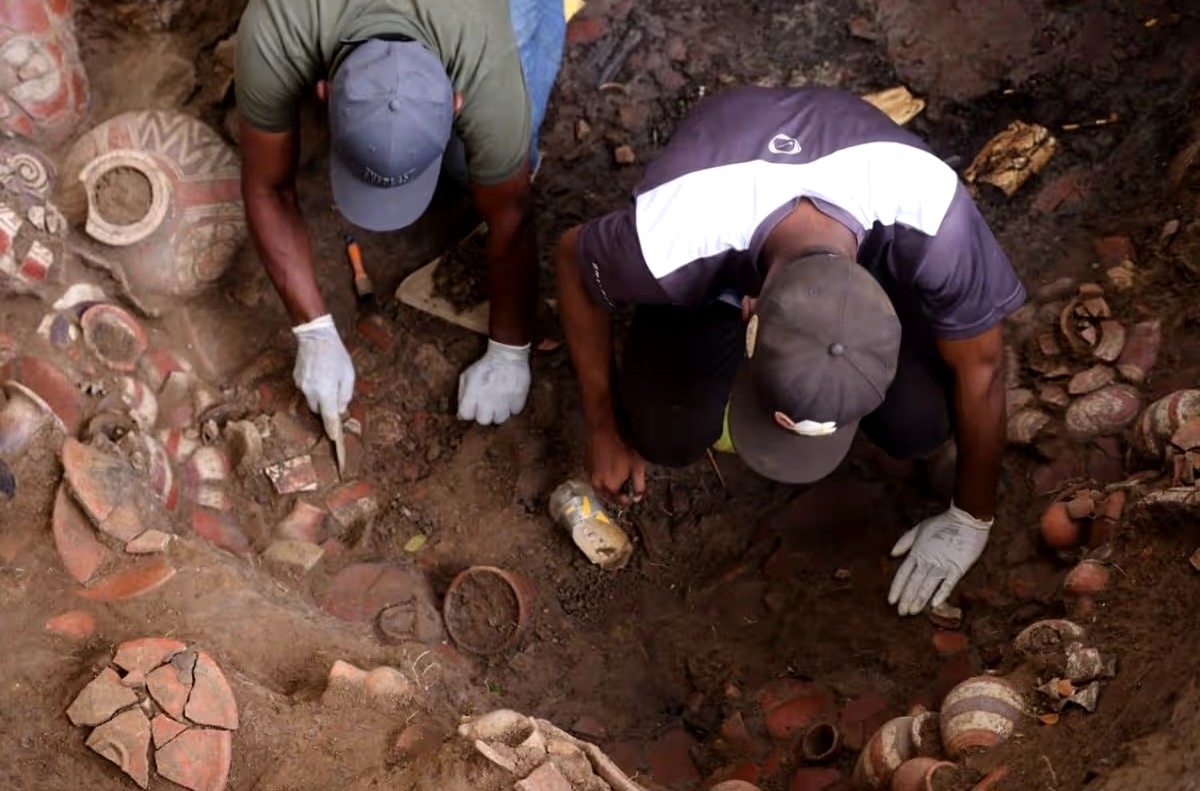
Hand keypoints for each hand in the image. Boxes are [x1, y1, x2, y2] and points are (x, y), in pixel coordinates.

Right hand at [292, 314, 354, 431]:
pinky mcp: (296, 378)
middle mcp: (311, 391)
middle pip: (319, 410)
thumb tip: (340, 409)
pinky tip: (319, 373)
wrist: (315, 336)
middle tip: (335, 394)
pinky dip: (313, 386)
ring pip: (311, 400)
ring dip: (320, 396)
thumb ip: (345, 395)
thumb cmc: (336, 354)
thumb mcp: (348, 375)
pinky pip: (306, 389)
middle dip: (327, 407)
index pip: (329, 417)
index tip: (334, 438)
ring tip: (327, 379)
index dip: (332, 429)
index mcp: (326, 392)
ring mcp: (301, 385)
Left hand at [457, 339, 530, 425]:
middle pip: (484, 421)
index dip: (469, 412)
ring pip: (500, 419)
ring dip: (499, 413)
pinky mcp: (518, 399)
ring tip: (499, 403)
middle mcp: (487, 401)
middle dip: (484, 414)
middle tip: (487, 406)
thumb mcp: (467, 375)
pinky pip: (515, 411)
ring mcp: (504, 402)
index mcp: (472, 395)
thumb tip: (461, 414)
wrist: (507, 354)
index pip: (466, 416)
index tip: (473, 406)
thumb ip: (462, 395)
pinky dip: (512, 407)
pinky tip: (510, 398)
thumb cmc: (485, 365)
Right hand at [587, 426, 645, 504]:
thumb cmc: (622, 446)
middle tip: (626, 486)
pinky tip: (608, 469)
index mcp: (611, 487)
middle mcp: (598, 485)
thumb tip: (637, 498)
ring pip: (601, 488)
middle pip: (609, 497)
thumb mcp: (637, 467)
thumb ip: (639, 486)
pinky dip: (602, 478)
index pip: (620, 502)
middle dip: (618, 494)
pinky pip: (595, 479)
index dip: (628, 500)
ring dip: (609, 486)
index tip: (632, 496)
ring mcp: (590, 476)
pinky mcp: (586, 468)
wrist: (603, 430)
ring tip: (617, 477)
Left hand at [888, 503, 991, 615]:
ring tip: (913, 612)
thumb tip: (892, 553)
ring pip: (928, 586)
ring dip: (920, 600)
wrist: (966, 519)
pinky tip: (934, 605)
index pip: (903, 574)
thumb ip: (905, 541)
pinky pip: (948, 583)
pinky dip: (941, 594)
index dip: (897, 588)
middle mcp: (927, 560)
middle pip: (914, 583)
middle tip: (901, 613)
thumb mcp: (919, 528)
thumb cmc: (943, 522)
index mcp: (917, 552)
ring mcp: (943, 564)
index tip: (891, 601)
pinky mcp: (958, 567)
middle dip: (906, 599)